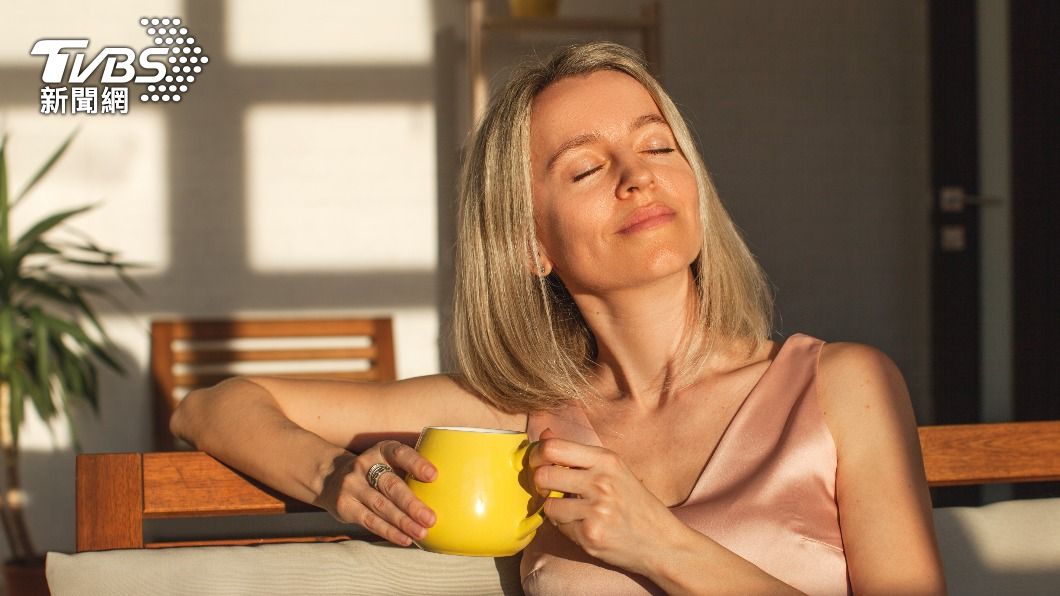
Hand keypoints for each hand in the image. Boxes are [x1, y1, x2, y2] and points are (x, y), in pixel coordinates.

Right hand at [314, 440, 436, 546]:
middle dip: (412, 503)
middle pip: (390, 485)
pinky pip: (370, 521)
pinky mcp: (345, 505)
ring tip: (422, 532)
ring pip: (381, 506)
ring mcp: (352, 485)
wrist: (330, 476)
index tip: (433, 476)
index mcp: (381, 450)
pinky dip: (389, 531)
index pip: (399, 453)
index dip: (416, 464)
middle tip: (431, 518)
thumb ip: (409, 470)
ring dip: (403, 522)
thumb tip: (446, 491)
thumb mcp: (388, 460)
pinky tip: (405, 538)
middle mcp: (364, 465)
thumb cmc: (375, 471)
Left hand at [530, 428, 682, 574]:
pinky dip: (566, 527)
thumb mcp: (613, 470)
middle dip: (540, 483)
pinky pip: (560, 526)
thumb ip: (577, 454)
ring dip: (555, 508)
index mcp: (606, 459)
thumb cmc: (636, 504)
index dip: (537, 455)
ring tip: (573, 510)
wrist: (662, 542)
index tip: (539, 463)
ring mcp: (596, 510)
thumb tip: (543, 434)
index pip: (554, 448)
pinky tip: (584, 525)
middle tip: (549, 488)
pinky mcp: (590, 535)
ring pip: (548, 504)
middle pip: (544, 475)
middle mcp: (601, 482)